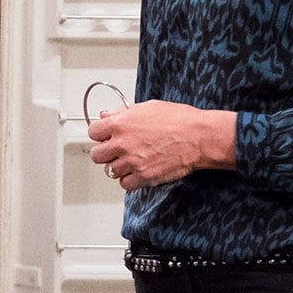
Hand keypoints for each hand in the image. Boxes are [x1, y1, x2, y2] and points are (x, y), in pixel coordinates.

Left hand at [88, 100, 236, 191]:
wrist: (199, 137)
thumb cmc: (180, 120)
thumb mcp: (148, 107)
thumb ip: (123, 113)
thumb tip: (107, 115)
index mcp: (120, 124)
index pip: (93, 133)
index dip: (100, 135)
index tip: (106, 137)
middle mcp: (122, 144)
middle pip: (97, 155)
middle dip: (106, 153)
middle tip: (117, 151)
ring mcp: (131, 162)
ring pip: (110, 171)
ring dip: (119, 167)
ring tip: (131, 161)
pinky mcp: (143, 177)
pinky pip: (125, 184)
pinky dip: (130, 180)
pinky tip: (138, 172)